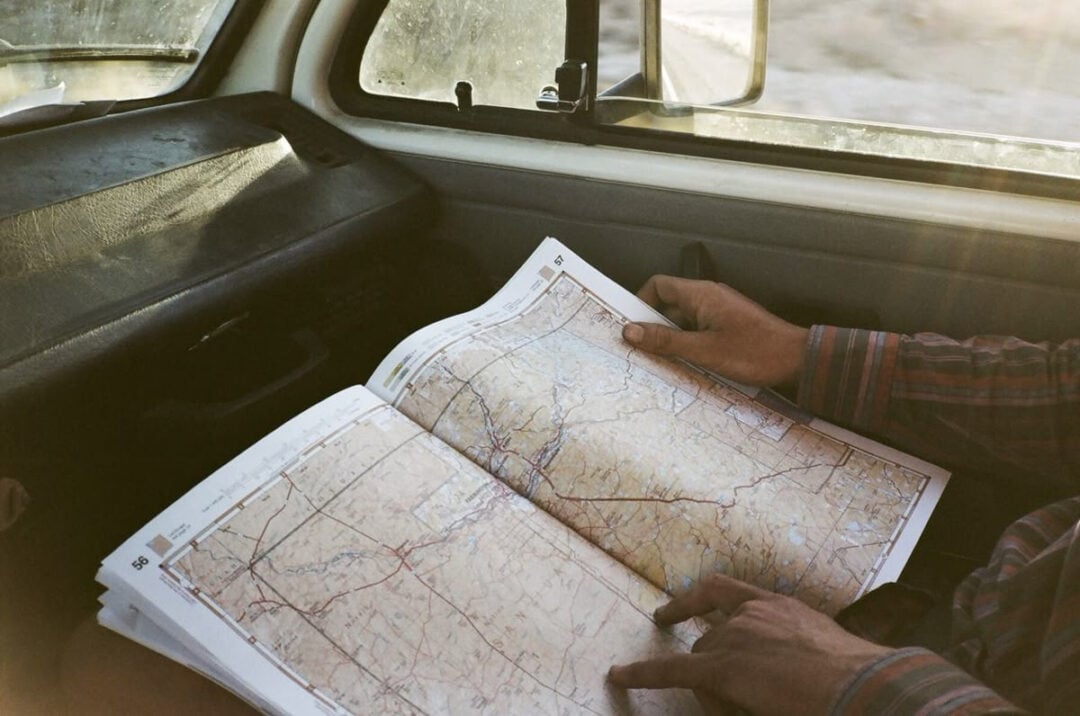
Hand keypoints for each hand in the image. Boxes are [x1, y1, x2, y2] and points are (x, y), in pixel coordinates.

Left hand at [608, 574, 891, 715]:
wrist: (860, 686)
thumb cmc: (855, 675)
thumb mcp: (821, 648)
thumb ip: (795, 647)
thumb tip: (782, 667)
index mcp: (778, 605)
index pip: (726, 592)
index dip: (695, 598)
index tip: (675, 606)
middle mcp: (751, 614)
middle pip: (711, 637)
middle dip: (714, 664)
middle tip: (733, 694)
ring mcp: (734, 638)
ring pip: (702, 660)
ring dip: (711, 684)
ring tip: (738, 704)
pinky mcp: (721, 668)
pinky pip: (670, 670)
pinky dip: (642, 673)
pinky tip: (619, 676)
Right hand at [623, 275, 808, 387]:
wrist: (797, 360)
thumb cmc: (754, 353)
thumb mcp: (703, 350)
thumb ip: (666, 341)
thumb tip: (630, 331)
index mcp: (701, 295)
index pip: (658, 286)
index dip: (639, 303)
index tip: (629, 326)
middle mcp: (708, 297)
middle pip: (668, 304)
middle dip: (653, 326)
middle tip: (639, 350)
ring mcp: (719, 311)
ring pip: (683, 321)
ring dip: (671, 339)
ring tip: (661, 362)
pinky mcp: (727, 326)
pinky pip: (698, 331)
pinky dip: (688, 344)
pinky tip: (686, 365)